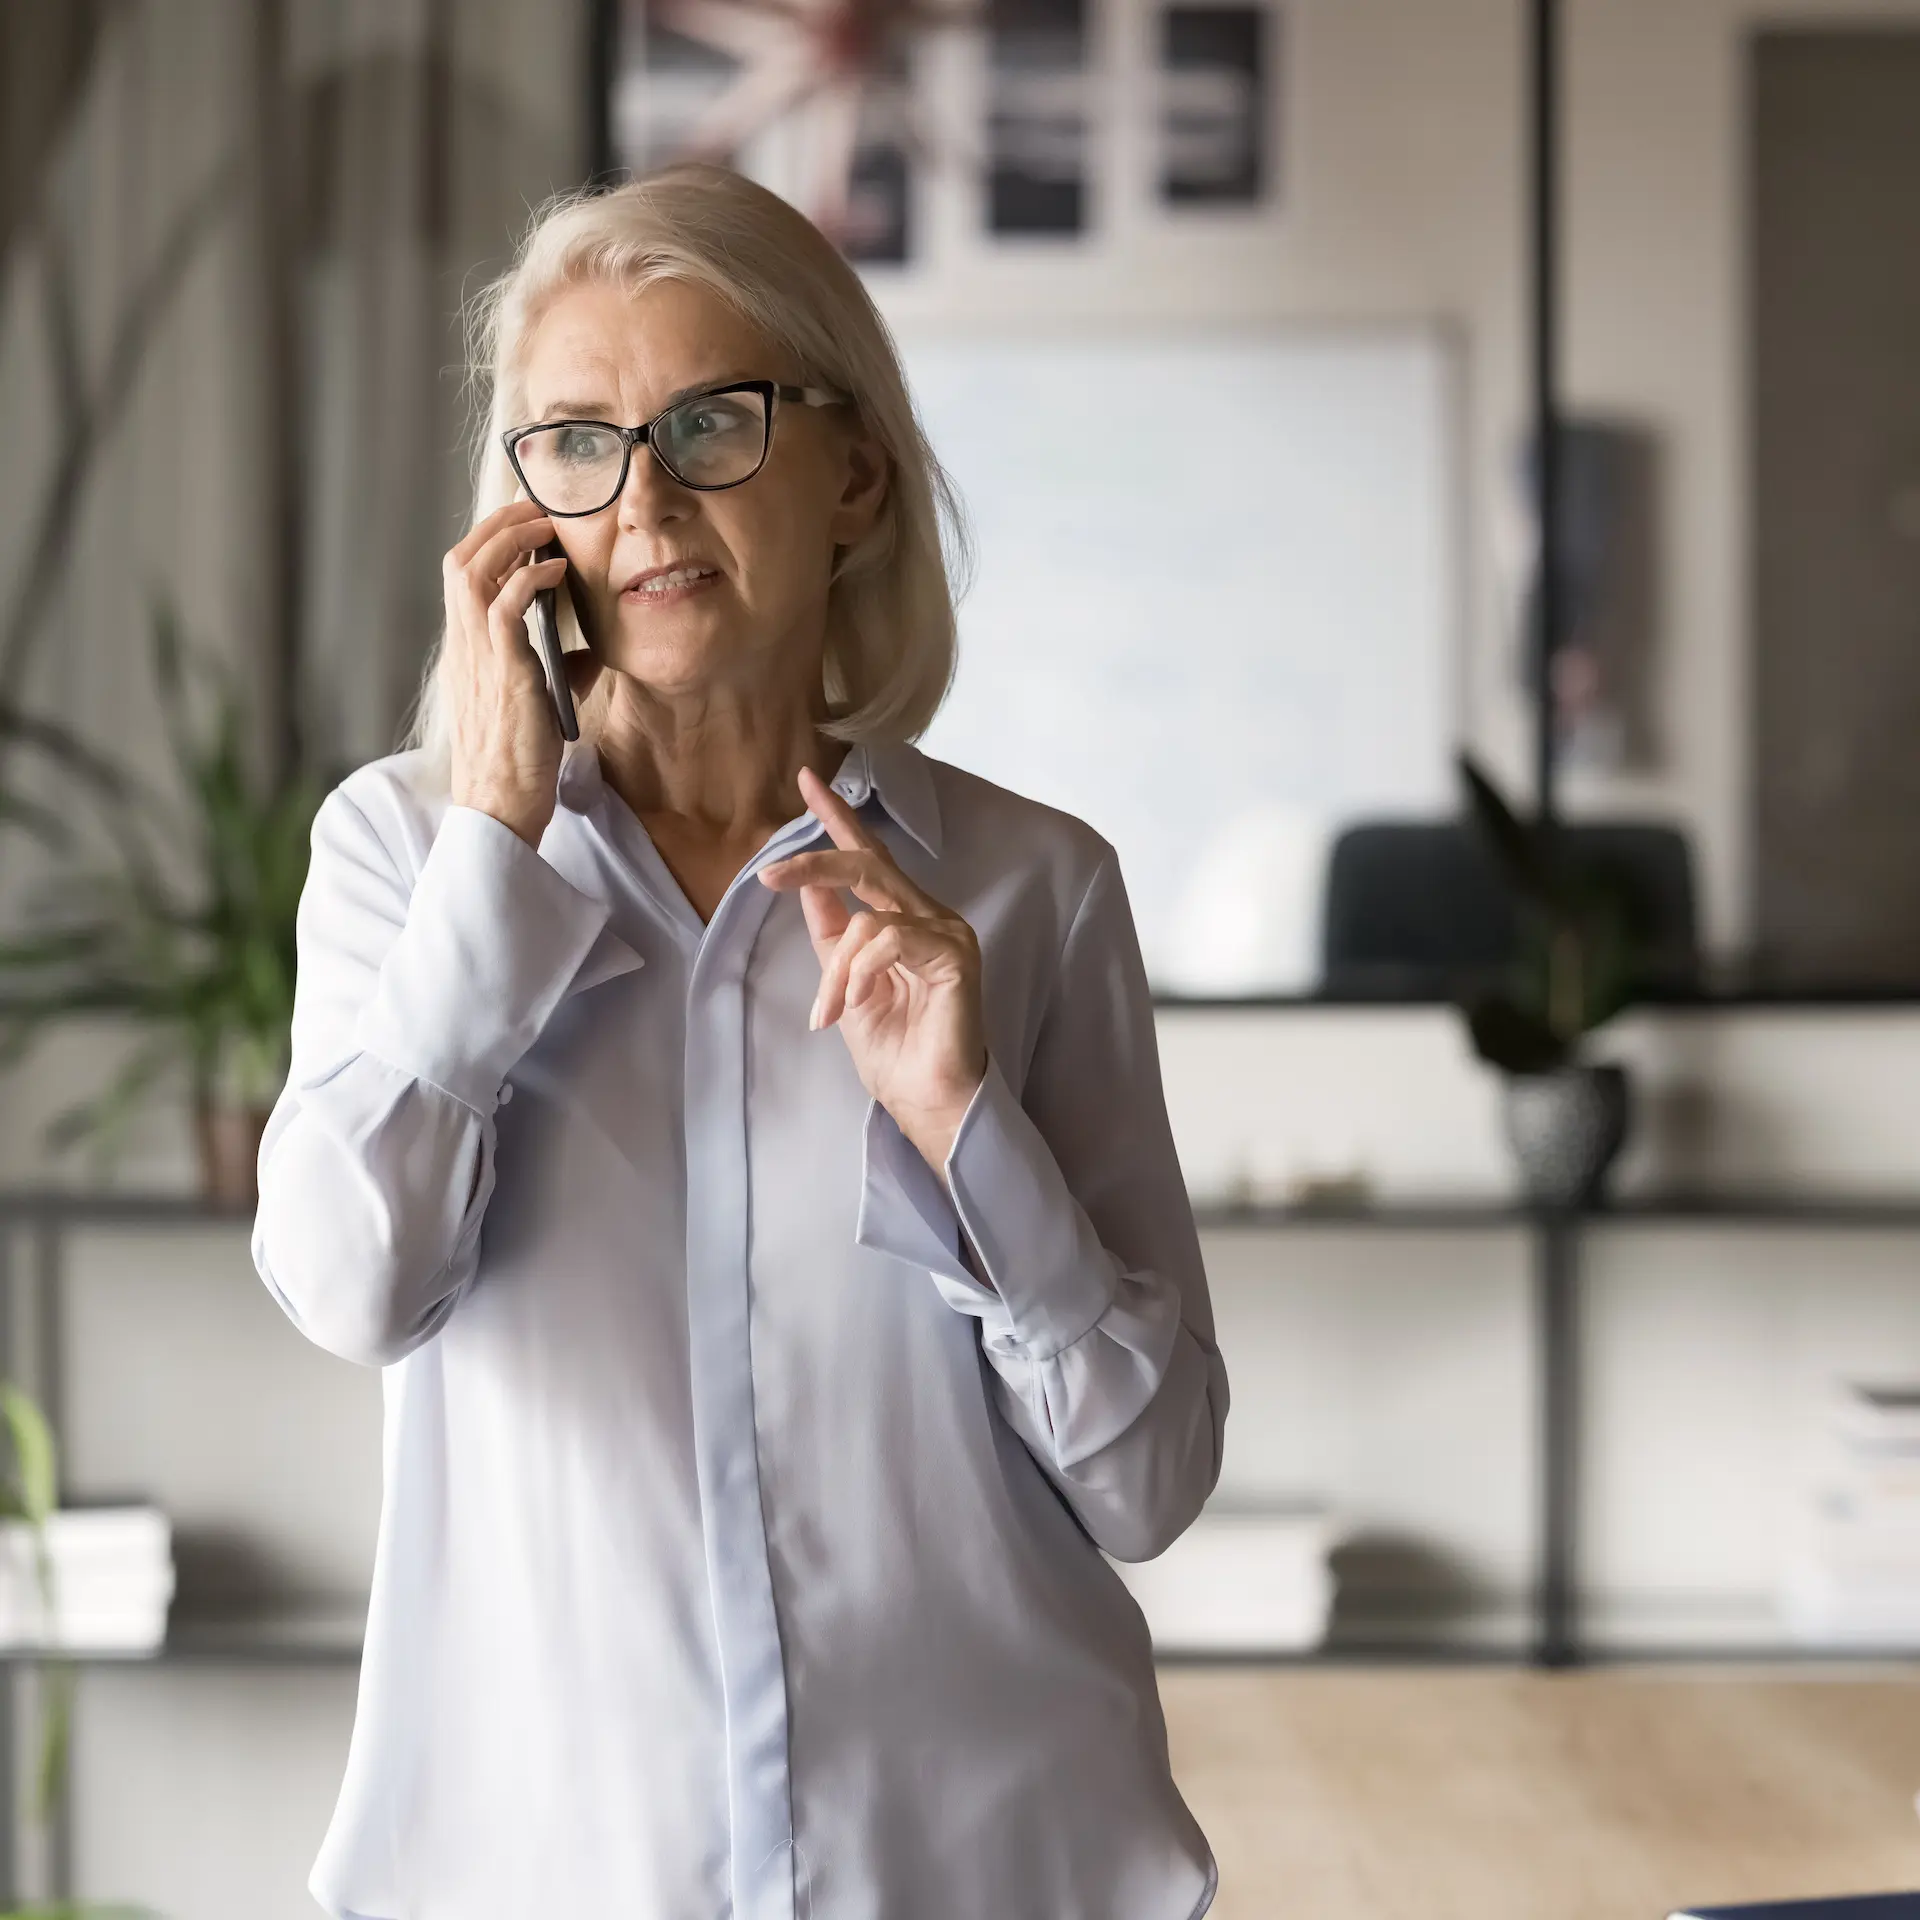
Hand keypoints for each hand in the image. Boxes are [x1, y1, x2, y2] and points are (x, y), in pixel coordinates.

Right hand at [442, 500, 572, 848]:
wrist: (501, 810)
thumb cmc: (520, 765)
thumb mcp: (540, 706)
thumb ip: (561, 672)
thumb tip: (593, 652)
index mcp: (466, 654)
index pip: (463, 579)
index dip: (489, 542)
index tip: (526, 524)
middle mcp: (463, 649)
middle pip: (459, 560)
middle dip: (496, 524)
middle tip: (537, 505)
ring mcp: (477, 659)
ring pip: (471, 571)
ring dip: (509, 538)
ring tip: (547, 523)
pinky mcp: (502, 673)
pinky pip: (503, 606)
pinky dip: (528, 577)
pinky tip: (557, 569)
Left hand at [758, 764, 986, 1175]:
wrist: (924, 1099)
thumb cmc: (892, 1049)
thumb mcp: (843, 981)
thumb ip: (831, 930)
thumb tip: (807, 880)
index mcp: (904, 919)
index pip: (869, 856)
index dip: (839, 817)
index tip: (807, 779)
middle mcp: (931, 916)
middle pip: (868, 865)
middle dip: (815, 860)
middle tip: (768, 874)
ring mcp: (948, 933)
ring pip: (870, 915)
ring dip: (836, 968)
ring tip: (831, 1012)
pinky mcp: (956, 955)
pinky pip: (890, 939)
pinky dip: (860, 971)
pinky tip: (855, 1004)